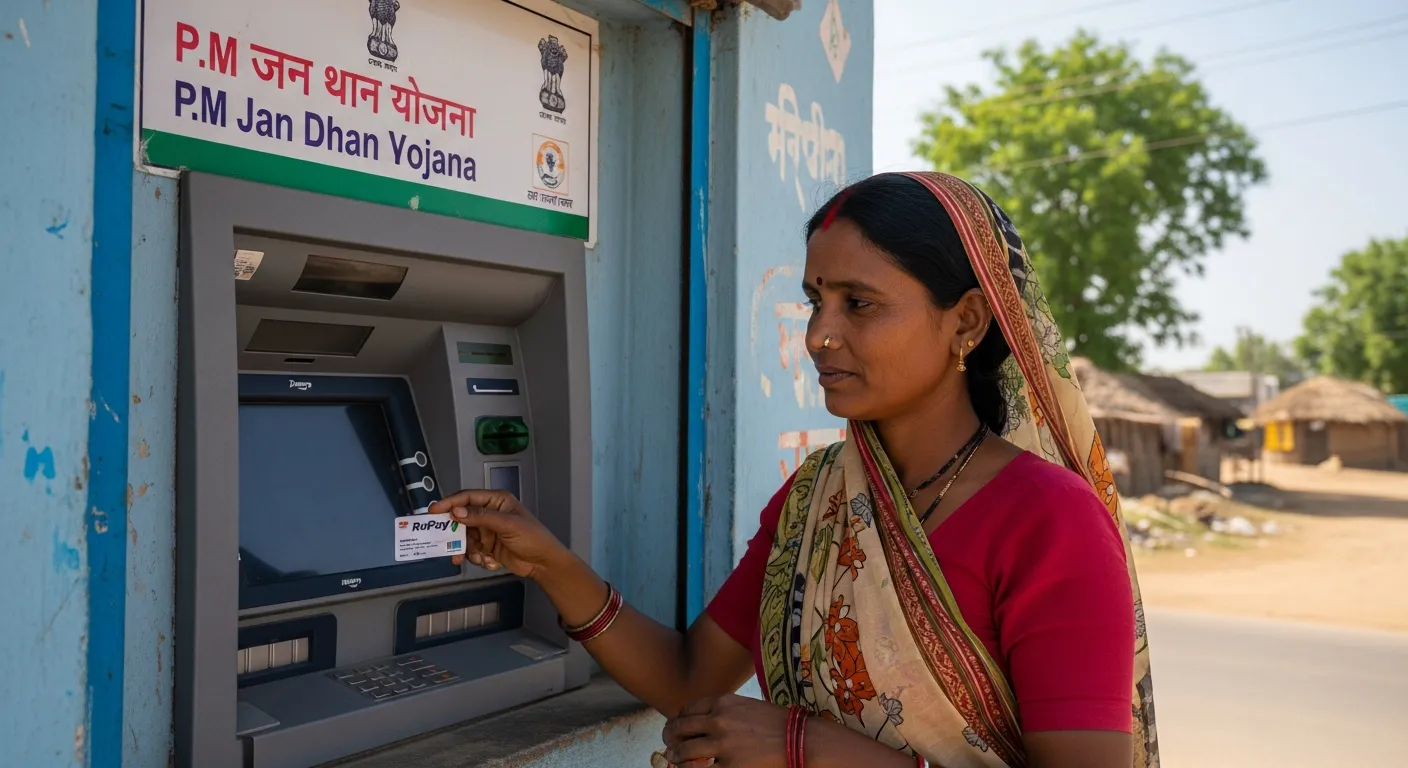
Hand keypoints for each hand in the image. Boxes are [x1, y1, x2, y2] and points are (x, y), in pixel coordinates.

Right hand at [429, 490, 568, 580]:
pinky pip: (472, 550)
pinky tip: (487, 561)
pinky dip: (476, 557)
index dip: (450, 503)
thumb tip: (457, 512)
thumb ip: (481, 517)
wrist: (543, 563)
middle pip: (462, 519)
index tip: (434, 511)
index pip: (467, 498)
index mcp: (496, 501)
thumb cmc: (532, 538)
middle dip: (455, 532)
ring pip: (465, 537)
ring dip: (466, 549)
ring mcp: (488, 531)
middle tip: (443, 540)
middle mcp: (490, 514)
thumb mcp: (507, 525)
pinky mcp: (488, 547)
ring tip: (470, 558)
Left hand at [661, 694, 788, 767]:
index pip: (688, 709)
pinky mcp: (729, 766)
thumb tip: (706, 722)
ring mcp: (722, 744)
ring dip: (675, 757)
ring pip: (684, 751)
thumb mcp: (748, 707)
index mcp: (723, 702)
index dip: (678, 719)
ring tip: (674, 759)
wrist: (799, 739)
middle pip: (680, 728)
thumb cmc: (778, 723)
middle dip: (670, 736)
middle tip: (668, 743)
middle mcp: (718, 720)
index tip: (676, 725)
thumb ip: (726, 711)